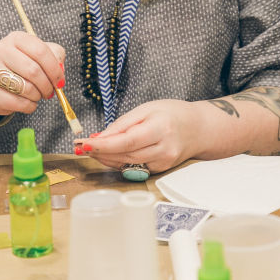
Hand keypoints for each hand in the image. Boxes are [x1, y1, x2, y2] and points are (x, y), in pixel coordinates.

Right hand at [0, 31, 65, 120]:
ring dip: (38, 96)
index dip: (54, 69)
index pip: (40, 51)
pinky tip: (28, 102)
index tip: (60, 81)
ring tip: (37, 95)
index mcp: (16, 38)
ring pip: (27, 88)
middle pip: (33, 70)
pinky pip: (19, 103)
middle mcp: (1, 50)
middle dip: (47, 85)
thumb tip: (60, 68)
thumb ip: (54, 55)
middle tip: (50, 92)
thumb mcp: (37, 55)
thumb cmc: (20, 68)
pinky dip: (29, 106)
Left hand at [76, 100, 198, 172]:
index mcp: (160, 128)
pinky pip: (134, 167)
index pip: (126, 141)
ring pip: (128, 164)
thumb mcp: (146, 109)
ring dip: (106, 158)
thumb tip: (99, 137)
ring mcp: (164, 162)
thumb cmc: (172, 114)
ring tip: (91, 150)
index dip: (104, 145)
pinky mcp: (161, 169)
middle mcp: (164, 149)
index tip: (84, 144)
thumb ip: (122, 124)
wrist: (198, 128)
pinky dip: (119, 161)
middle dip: (100, 152)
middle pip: (125, 155)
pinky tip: (109, 154)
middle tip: (80, 147)